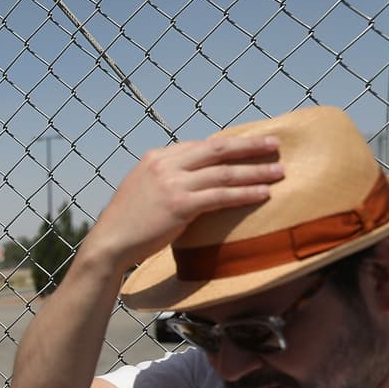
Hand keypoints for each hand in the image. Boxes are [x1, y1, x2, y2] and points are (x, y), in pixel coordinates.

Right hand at [84, 133, 284, 271]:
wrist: (109, 243)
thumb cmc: (126, 223)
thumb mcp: (142, 189)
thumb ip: (164, 179)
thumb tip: (190, 180)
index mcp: (156, 157)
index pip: (199, 145)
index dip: (228, 145)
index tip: (249, 145)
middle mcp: (165, 165)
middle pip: (217, 149)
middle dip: (249, 145)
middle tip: (275, 144)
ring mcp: (172, 183)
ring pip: (224, 172)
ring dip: (255, 171)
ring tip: (279, 172)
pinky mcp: (180, 204)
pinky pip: (221, 195)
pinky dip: (245, 193)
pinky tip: (264, 194)